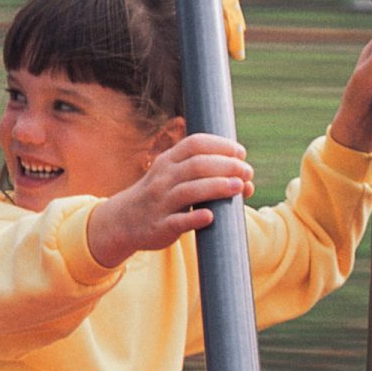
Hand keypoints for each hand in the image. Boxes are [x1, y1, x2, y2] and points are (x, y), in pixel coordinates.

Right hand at [87, 133, 255, 267]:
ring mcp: (160, 202)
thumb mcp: (173, 175)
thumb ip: (205, 174)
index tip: (241, 153)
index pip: (195, 144)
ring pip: (189, 191)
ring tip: (239, 187)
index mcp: (168, 161)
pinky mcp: (160, 226)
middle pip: (197, 165)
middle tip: (247, 171)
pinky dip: (195, 218)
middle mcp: (163, 179)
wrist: (123, 221)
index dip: (220, 145)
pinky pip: (178, 221)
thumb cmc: (160, 195)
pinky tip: (210, 216)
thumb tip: (246, 181)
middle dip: (226, 166)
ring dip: (216, 187)